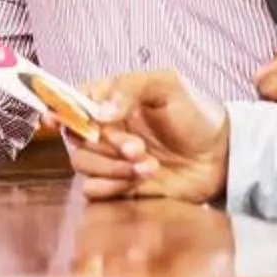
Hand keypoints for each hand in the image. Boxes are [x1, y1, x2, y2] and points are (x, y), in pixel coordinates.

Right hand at [65, 70, 229, 201]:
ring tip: (149, 164)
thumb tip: (98, 113)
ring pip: (82, 165)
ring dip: (114, 167)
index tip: (54, 120)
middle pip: (75, 138)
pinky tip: (144, 179)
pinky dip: (114, 187)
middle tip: (137, 148)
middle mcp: (104, 129)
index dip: (57, 109)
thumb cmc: (197, 115)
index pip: (70, 101)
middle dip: (105, 145)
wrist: (222, 156)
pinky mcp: (118, 185)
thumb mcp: (168, 86)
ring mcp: (110, 158)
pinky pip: (93, 190)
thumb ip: (130, 88)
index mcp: (110, 100)